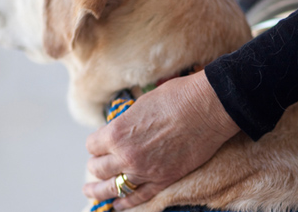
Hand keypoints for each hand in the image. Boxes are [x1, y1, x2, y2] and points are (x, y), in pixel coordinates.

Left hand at [83, 70, 239, 209]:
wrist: (206, 107)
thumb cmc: (176, 97)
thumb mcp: (141, 104)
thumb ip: (127, 122)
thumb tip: (122, 129)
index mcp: (117, 133)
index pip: (92, 145)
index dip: (95, 143)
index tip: (98, 143)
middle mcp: (126, 155)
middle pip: (98, 168)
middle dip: (95, 165)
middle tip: (96, 164)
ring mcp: (144, 171)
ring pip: (112, 188)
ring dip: (98, 190)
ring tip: (90, 191)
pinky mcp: (163, 180)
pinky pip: (137, 197)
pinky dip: (124, 202)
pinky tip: (117, 204)